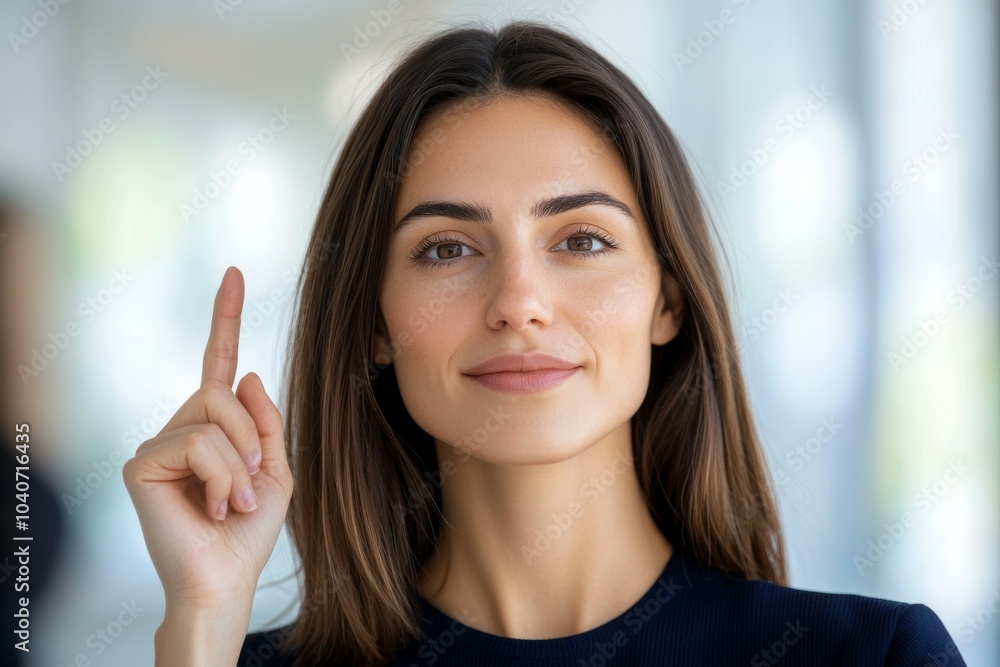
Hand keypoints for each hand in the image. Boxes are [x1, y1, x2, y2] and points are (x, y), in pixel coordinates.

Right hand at [123, 266, 293, 610]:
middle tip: (252, 484)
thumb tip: (248, 372)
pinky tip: (214, 507)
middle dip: (252, 438)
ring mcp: (157, 444)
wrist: (227, 578)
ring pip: (213, 416)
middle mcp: (180, 427)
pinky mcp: (142, 463)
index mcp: (213, 426)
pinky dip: (222, 476)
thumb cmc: (249, 531)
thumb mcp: (277, 470)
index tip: (234, 273)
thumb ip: (266, 422)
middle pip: (223, 392)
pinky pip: (198, 443)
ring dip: (240, 464)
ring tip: (233, 502)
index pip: (218, 363)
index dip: (226, 318)